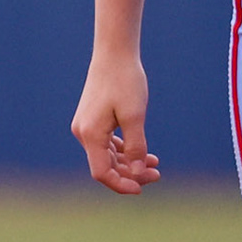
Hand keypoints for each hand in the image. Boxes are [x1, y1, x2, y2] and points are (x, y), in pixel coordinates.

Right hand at [71, 55, 161, 194]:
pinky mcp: (92, 120)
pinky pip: (106, 144)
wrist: (114, 54)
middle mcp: (83, 132)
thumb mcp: (135, 116)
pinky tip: (144, 153)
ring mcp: (86, 126)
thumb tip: (138, 173)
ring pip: (107, 156)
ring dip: (130, 163)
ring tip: (155, 164)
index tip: (142, 188)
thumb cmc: (125, 82)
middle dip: (131, 173)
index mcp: (90, 134)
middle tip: (157, 174)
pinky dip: (124, 151)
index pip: (102, 172)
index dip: (121, 184)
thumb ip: (136, 148)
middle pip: (105, 166)